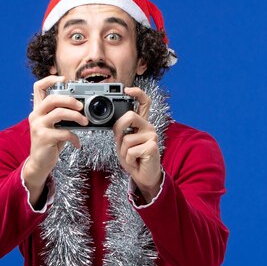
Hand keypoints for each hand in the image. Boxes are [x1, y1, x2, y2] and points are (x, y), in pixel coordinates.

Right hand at [23, 75, 87, 204]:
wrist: (40, 163)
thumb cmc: (50, 143)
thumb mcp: (55, 126)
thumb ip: (62, 115)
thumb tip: (82, 107)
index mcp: (38, 110)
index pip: (38, 87)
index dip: (50, 79)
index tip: (64, 79)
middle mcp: (35, 115)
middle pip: (52, 98)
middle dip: (70, 100)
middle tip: (81, 106)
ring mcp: (38, 126)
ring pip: (59, 113)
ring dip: (76, 116)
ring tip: (85, 122)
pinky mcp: (44, 137)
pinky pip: (64, 132)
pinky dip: (74, 137)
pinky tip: (77, 143)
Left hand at [113, 87, 161, 201]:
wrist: (143, 175)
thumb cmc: (133, 158)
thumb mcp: (122, 142)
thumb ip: (120, 131)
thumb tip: (114, 123)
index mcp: (141, 123)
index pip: (144, 102)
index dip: (137, 93)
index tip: (127, 89)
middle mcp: (149, 126)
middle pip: (130, 116)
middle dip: (119, 130)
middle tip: (122, 143)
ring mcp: (152, 136)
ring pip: (127, 139)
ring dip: (123, 151)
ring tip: (131, 156)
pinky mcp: (152, 147)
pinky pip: (131, 151)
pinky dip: (128, 159)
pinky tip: (135, 161)